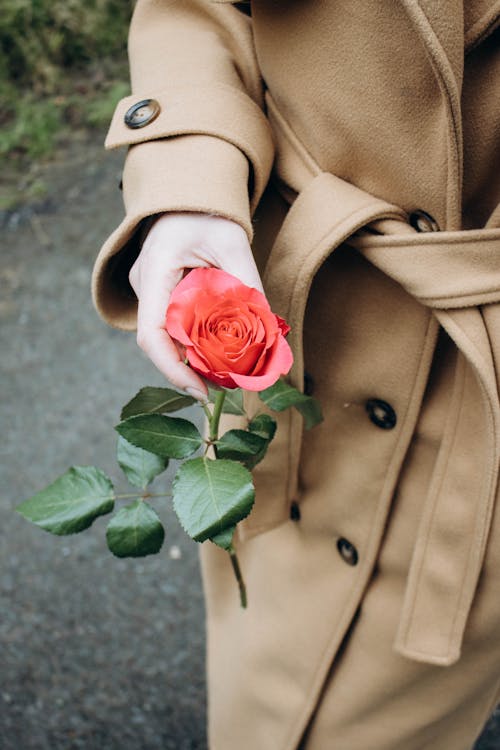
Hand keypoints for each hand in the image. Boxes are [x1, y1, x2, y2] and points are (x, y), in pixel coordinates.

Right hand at [128, 212, 262, 399]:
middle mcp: (144, 284)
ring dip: (193, 359)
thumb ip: (249, 289)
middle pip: (159, 343)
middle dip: (189, 370)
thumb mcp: (234, 247)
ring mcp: (147, 290)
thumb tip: (269, 336)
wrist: (191, 193)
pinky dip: (192, 343)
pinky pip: (172, 325)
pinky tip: (216, 353)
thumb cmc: (210, 213)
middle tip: (225, 387)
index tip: (201, 391)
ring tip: (226, 375)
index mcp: (154, 270)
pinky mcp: (158, 293)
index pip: (152, 334)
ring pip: (166, 337)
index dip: (173, 369)